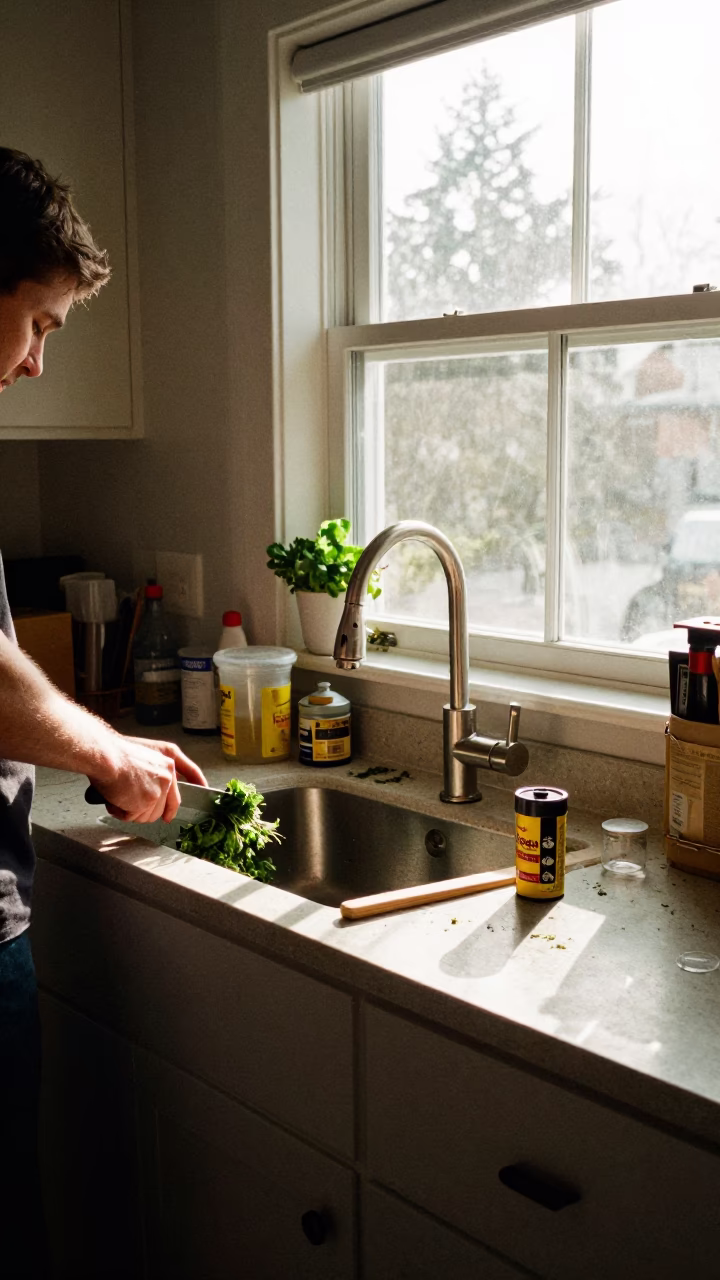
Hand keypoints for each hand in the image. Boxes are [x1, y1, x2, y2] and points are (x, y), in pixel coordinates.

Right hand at [88, 736, 207, 823]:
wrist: (105, 755)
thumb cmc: (115, 752)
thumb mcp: (144, 752)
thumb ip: (154, 770)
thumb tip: (152, 791)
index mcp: (169, 759)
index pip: (190, 773)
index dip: (197, 784)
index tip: (204, 790)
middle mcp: (169, 775)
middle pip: (166, 806)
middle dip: (149, 811)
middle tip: (132, 806)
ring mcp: (159, 790)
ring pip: (148, 815)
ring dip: (131, 812)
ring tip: (118, 796)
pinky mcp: (148, 802)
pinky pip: (133, 818)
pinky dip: (121, 813)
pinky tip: (114, 799)